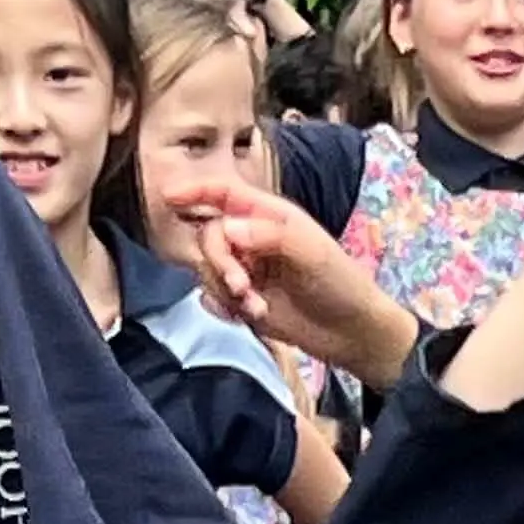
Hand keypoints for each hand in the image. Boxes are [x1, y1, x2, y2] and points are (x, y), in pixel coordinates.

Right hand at [195, 180, 417, 380]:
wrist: (353, 333)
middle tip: (241, 287)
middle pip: (209, 235)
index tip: (170, 196)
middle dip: (218, 262)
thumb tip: (226, 227)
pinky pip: (218, 297)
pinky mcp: (246, 300)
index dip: (195, 190)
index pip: (223, 192)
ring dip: (226, 290)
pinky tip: (253, 317)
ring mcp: (248, 269)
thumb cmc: (340, 282)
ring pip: (209, 269)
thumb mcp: (310, 251)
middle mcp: (251, 237)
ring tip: (257, 307)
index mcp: (266, 214)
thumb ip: (268, 234)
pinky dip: (227, 308)